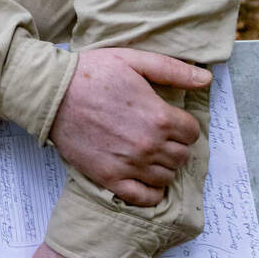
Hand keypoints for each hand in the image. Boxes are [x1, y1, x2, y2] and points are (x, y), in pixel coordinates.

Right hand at [48, 48, 208, 205]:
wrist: (52, 94)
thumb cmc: (92, 73)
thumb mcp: (134, 60)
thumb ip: (172, 70)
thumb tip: (206, 79)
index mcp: (159, 117)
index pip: (192, 132)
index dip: (183, 125)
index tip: (171, 121)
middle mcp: (149, 145)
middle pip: (182, 156)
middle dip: (175, 146)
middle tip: (159, 136)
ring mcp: (130, 165)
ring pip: (166, 177)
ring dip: (163, 166)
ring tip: (150, 154)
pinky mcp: (109, 178)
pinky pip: (143, 197)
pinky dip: (150, 192)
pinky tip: (144, 178)